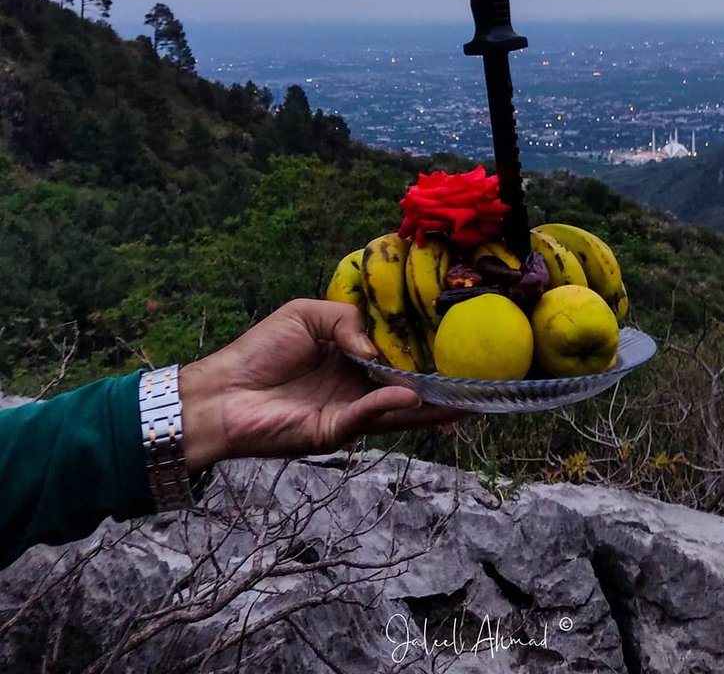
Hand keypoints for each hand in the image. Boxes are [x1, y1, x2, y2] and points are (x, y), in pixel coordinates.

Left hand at [178, 299, 460, 471]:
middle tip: (479, 378)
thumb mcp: (307, 315)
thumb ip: (346, 322)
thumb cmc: (260, 350)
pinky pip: (367, 417)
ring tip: (466, 400)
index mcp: (352, 355)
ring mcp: (349, 411)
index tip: (458, 340)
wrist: (221, 391)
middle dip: (442, 385)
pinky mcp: (333, 431)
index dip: (425, 348)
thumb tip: (376, 350)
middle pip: (407, 385)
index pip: (397, 353)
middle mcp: (357, 385)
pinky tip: (410, 397)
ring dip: (430, 405)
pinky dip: (388, 406)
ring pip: (397, 409)